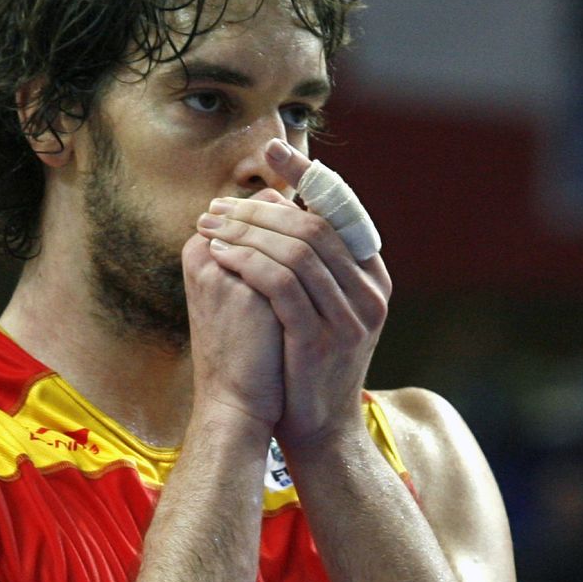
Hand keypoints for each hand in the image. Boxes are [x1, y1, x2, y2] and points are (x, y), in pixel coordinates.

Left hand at [195, 141, 391, 449]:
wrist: (319, 431)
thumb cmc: (308, 364)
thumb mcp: (321, 307)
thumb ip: (313, 263)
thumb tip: (282, 205)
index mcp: (372, 277)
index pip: (342, 208)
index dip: (307, 175)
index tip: (270, 150)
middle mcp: (369, 291)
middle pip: (314, 224)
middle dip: (259, 208)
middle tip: (217, 204)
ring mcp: (350, 316)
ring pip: (298, 249)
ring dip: (247, 231)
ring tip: (209, 226)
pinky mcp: (321, 338)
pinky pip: (281, 284)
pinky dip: (248, 261)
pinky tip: (219, 254)